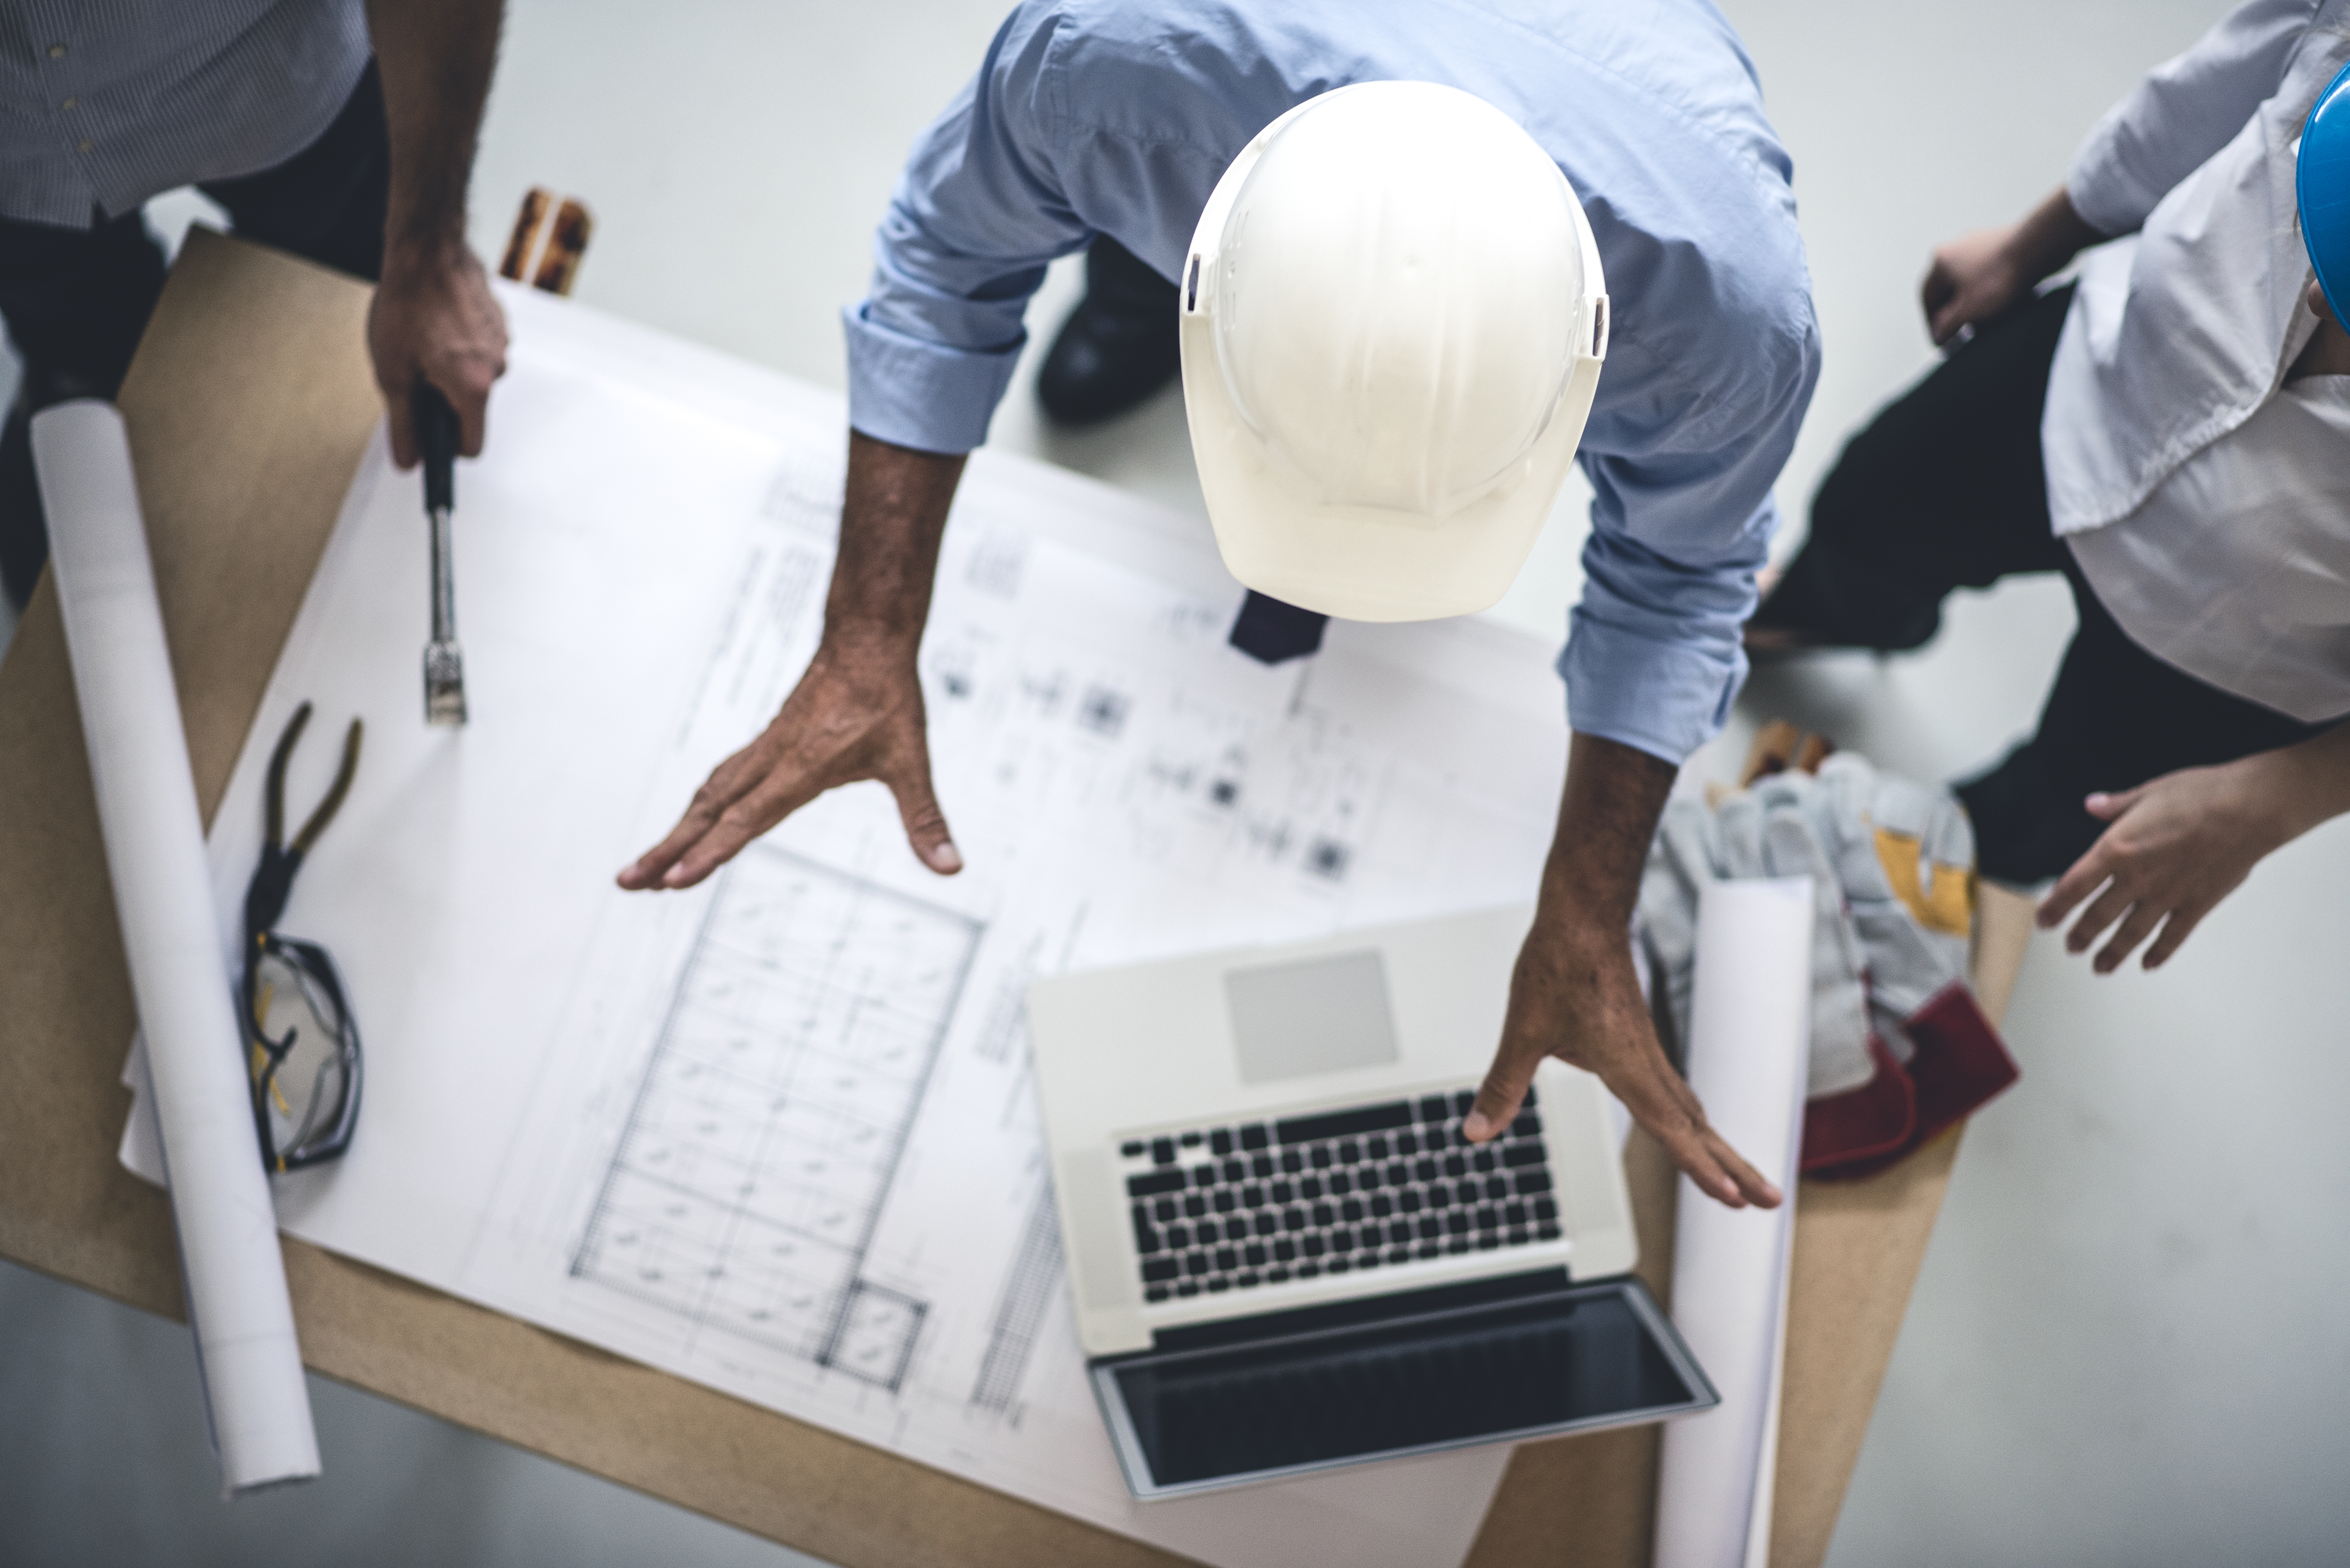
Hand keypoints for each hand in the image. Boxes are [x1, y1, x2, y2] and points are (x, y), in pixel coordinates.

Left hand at [369, 240, 507, 466]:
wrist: (427, 248)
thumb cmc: (408, 301)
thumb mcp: (392, 371)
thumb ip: (403, 423)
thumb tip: (409, 460)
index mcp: (473, 387)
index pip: (471, 446)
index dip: (446, 447)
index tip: (430, 438)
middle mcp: (496, 368)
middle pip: (472, 408)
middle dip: (443, 398)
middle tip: (413, 370)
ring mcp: (502, 343)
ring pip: (475, 376)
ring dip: (450, 368)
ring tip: (423, 339)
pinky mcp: (499, 323)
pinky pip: (480, 349)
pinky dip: (460, 344)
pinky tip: (437, 323)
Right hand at [618, 627, 960, 890]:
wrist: (868, 639)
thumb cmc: (889, 699)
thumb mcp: (912, 761)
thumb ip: (926, 819)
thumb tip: (952, 866)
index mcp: (801, 768)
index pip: (747, 819)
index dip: (710, 852)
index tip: (673, 882)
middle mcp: (773, 760)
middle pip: (709, 811)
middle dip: (668, 850)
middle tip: (627, 883)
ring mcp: (764, 750)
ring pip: (708, 795)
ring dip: (675, 831)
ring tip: (644, 867)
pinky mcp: (766, 742)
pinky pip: (720, 779)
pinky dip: (698, 807)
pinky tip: (691, 822)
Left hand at [1457, 732, 1780, 1209]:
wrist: (1583, 914)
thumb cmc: (1557, 965)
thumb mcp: (1522, 1030)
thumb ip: (1503, 1086)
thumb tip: (1475, 1132)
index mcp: (1627, 1066)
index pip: (1672, 1130)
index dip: (1700, 1167)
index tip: (1733, 1198)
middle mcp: (1647, 1063)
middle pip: (1699, 1127)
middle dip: (1735, 1167)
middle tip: (1769, 1202)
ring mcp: (1648, 1052)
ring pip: (1692, 1110)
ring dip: (1718, 1146)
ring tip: (1743, 1179)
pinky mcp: (1640, 1040)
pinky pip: (1676, 1090)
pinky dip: (1693, 1119)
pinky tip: (1692, 1126)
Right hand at [1921, 223, 2029, 346]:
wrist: (2040, 247)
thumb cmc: (2001, 277)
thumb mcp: (1968, 311)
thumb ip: (1947, 326)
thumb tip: (1938, 335)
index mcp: (1940, 261)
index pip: (1927, 299)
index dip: (1932, 325)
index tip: (1941, 343)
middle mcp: (1955, 246)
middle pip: (1947, 288)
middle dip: (1952, 312)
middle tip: (1960, 334)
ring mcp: (1979, 241)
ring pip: (1968, 279)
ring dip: (1971, 300)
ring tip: (1982, 320)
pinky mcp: (2002, 241)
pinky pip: (1988, 270)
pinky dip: (1988, 287)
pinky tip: (2001, 300)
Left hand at [2035, 762, 2286, 971]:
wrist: (2248, 809)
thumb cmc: (2200, 795)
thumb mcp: (2148, 793)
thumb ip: (2116, 805)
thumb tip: (2093, 804)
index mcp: (2117, 849)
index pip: (2074, 886)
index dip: (2055, 906)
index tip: (2044, 921)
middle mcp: (2137, 878)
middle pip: (2098, 915)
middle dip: (2081, 934)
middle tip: (2071, 948)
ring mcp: (2167, 895)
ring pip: (2131, 933)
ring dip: (2113, 951)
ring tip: (2100, 966)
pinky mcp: (2197, 905)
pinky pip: (2172, 936)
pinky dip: (2159, 952)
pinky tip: (2148, 964)